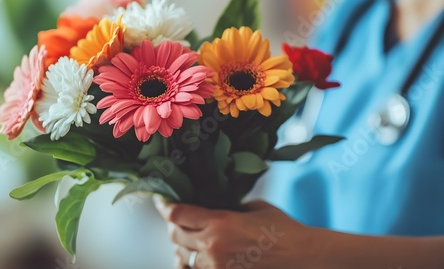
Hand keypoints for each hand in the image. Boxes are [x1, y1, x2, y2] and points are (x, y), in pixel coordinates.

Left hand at [154, 198, 320, 268]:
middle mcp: (213, 246)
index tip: (161, 201)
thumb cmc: (283, 230)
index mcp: (220, 222)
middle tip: (175, 219)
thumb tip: (213, 207)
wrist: (303, 258)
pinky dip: (190, 265)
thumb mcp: (254, 208)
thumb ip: (228, 207)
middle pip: (174, 235)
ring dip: (181, 248)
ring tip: (185, 241)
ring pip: (182, 258)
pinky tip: (194, 259)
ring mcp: (217, 267)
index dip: (164, 206)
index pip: (177, 214)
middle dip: (172, 226)